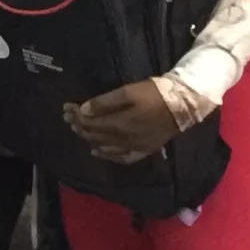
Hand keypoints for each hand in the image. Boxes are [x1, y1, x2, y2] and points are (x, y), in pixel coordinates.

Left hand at [65, 79, 181, 163]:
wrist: (183, 104)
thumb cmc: (155, 94)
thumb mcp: (128, 92)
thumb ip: (105, 102)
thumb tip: (84, 110)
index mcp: (121, 124)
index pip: (92, 123)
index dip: (77, 116)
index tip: (66, 108)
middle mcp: (126, 140)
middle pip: (96, 136)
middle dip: (80, 126)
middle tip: (68, 117)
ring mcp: (136, 147)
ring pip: (106, 148)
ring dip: (90, 139)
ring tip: (79, 130)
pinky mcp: (146, 150)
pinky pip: (123, 158)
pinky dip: (108, 155)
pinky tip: (98, 151)